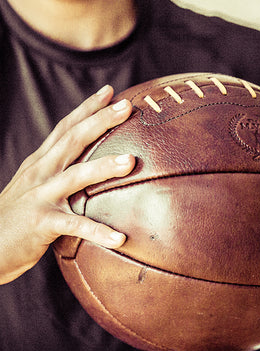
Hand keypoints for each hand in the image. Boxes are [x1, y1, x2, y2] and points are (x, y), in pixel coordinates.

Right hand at [0, 85, 135, 284]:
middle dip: (100, 121)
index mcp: (40, 163)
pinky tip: (121, 238)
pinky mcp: (41, 224)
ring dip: (103, 167)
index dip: (87, 108)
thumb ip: (58, 174)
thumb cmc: (16, 218)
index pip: (65, 129)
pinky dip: (98, 232)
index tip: (111, 92)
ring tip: (130, 161)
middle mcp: (40, 173)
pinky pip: (75, 226)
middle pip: (72, 140)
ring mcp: (40, 197)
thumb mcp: (35, 188)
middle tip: (127, 107)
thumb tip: (90, 167)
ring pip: (75, 176)